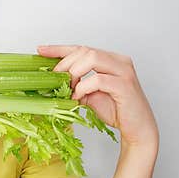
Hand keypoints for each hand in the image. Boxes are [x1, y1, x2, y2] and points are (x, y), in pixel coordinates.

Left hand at [37, 45, 158, 150]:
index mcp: (111, 59)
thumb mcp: (91, 96)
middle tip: (54, 80)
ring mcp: (123, 71)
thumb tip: (55, 83)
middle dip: (65, 64)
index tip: (41, 50)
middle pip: (85, 50)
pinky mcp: (125, 85)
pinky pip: (98, 79)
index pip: (82, 48)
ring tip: (68, 88)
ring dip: (74, 72)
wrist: (137, 129)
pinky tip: (78, 97)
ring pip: (92, 58)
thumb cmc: (117, 111)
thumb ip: (77, 85)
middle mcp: (118, 61)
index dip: (60, 49)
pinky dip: (83, 87)